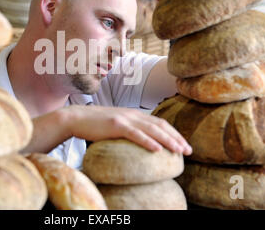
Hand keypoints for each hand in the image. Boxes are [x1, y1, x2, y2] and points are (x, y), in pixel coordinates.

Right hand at [61, 105, 191, 154]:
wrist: (77, 118)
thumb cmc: (96, 125)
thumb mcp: (117, 124)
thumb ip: (130, 129)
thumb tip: (141, 140)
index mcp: (134, 114)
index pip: (159, 123)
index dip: (173, 133)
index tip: (183, 144)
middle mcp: (133, 114)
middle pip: (160, 125)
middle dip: (176, 138)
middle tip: (188, 150)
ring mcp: (125, 119)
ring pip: (152, 129)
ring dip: (167, 140)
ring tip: (179, 150)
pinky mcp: (116, 125)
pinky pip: (135, 134)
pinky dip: (148, 141)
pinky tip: (157, 149)